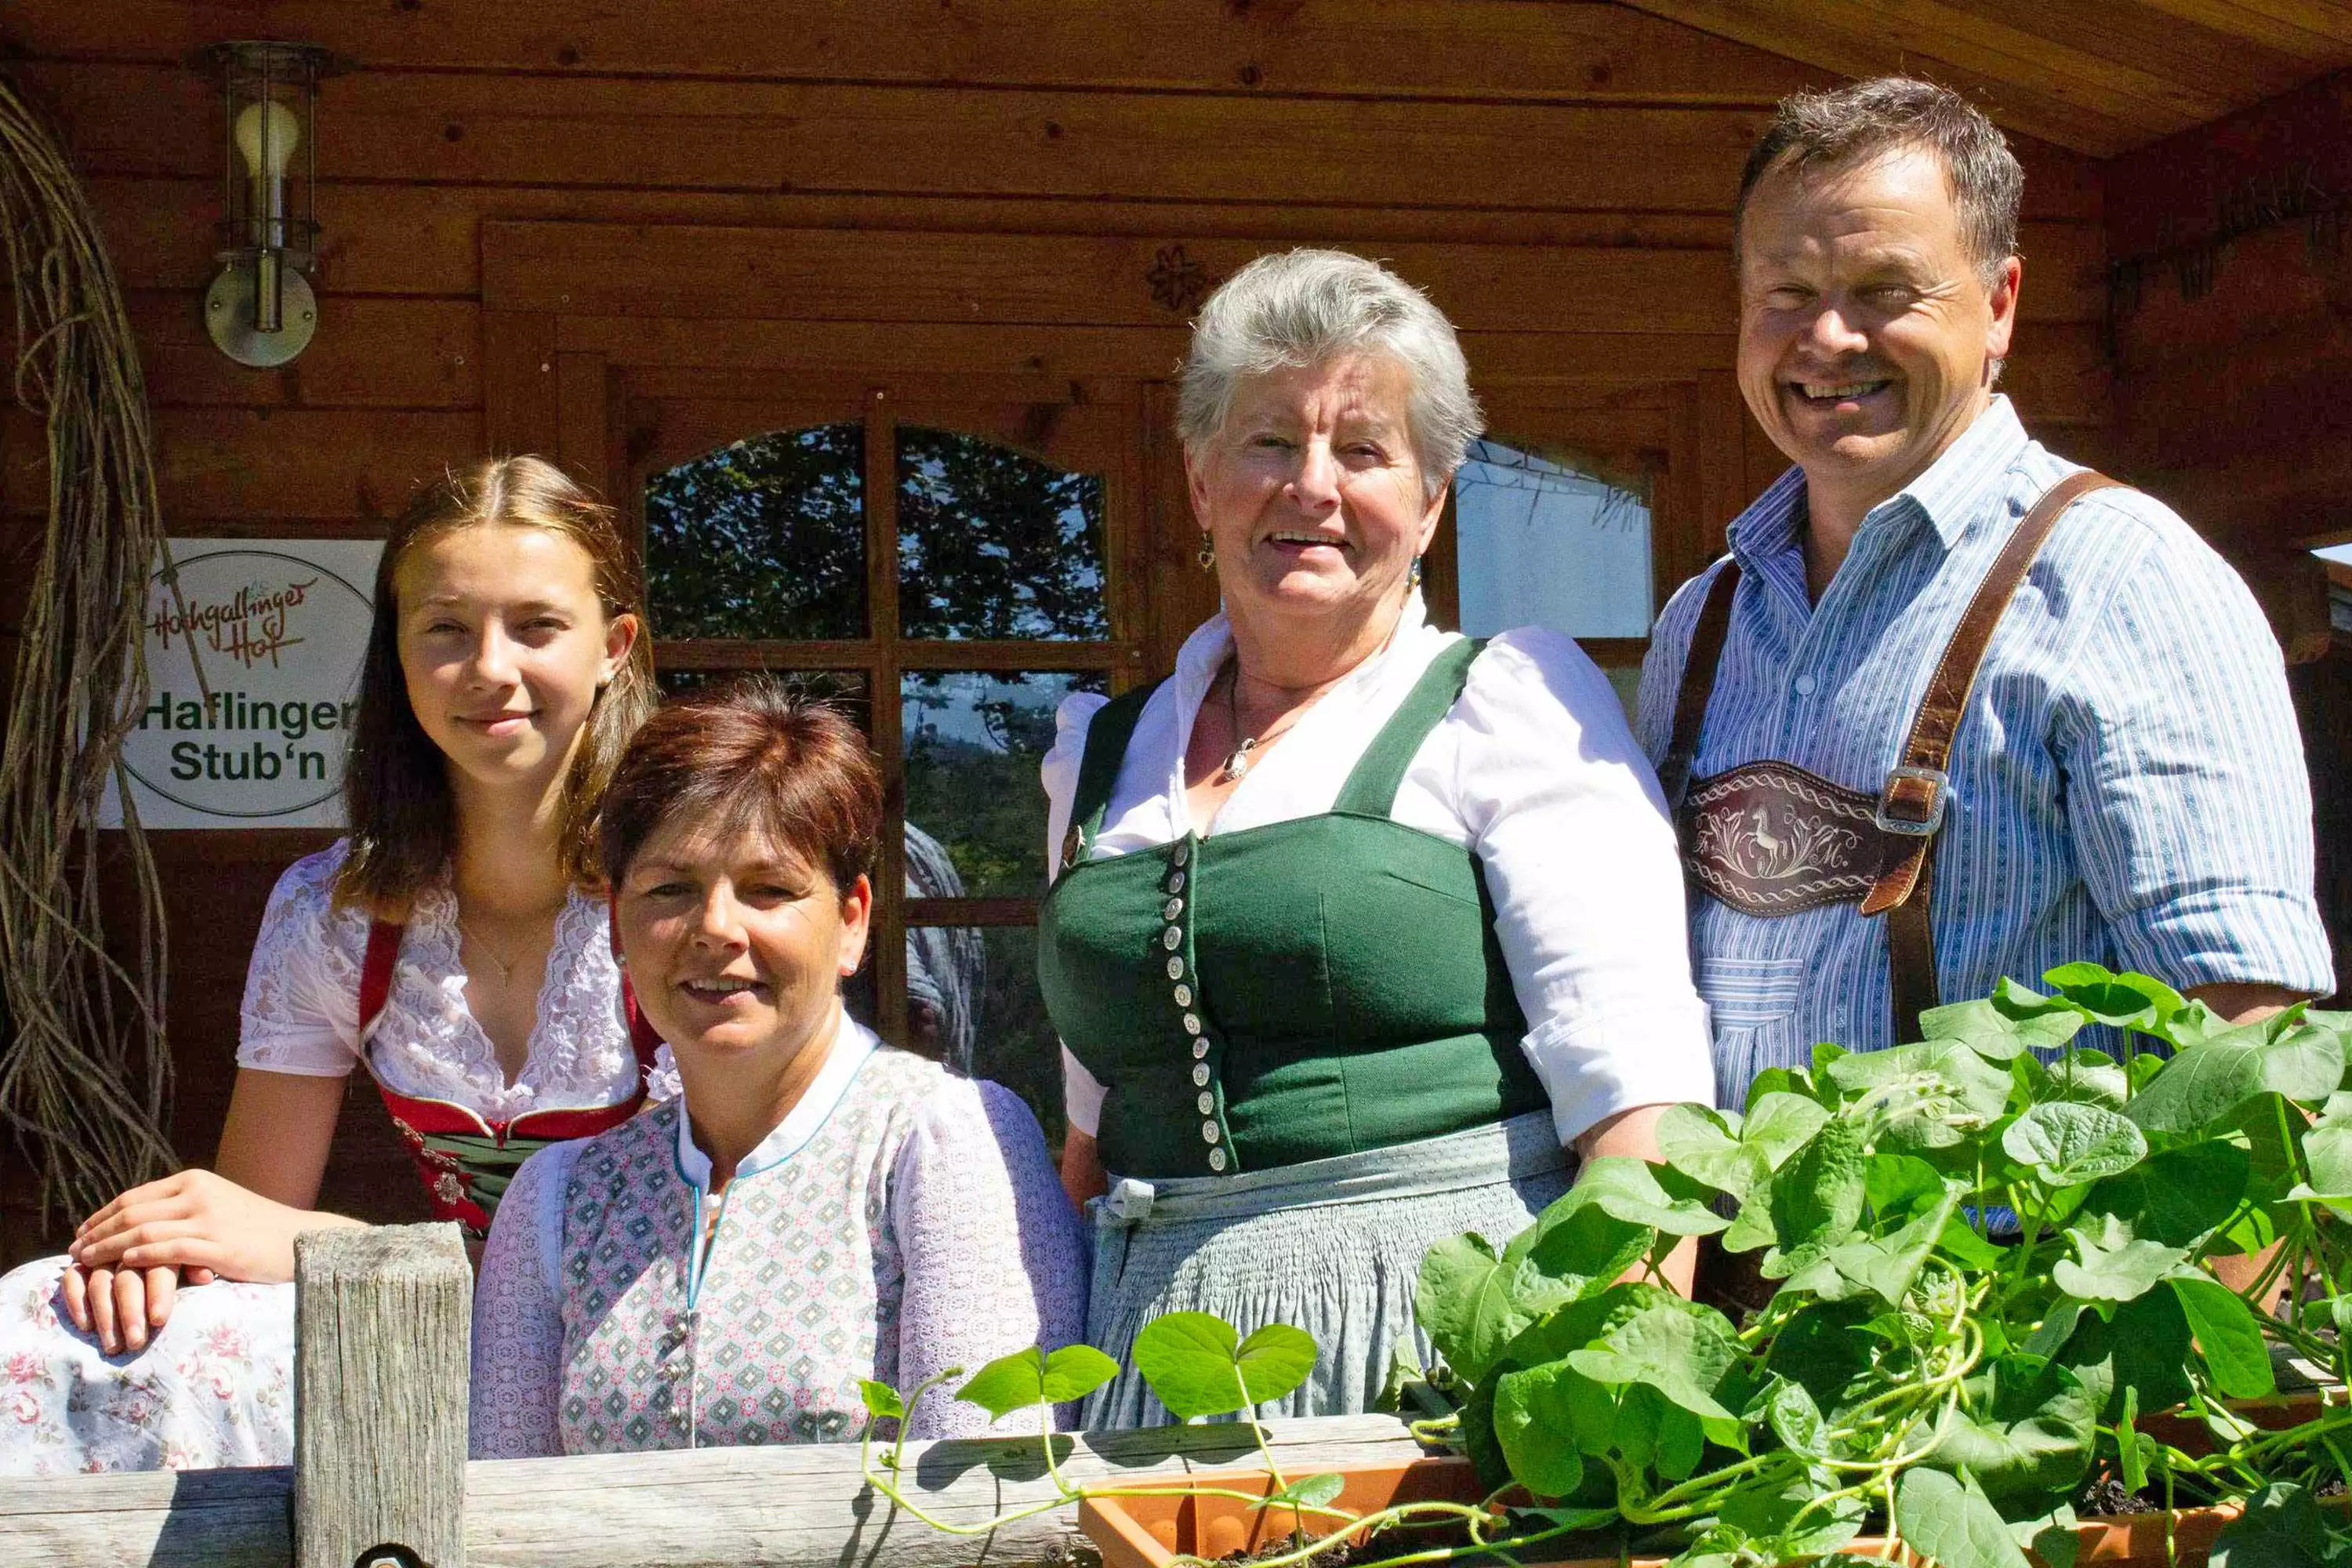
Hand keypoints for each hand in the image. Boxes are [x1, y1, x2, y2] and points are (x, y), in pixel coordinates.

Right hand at [58, 1260, 214, 1353]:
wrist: (153, 1248)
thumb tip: (206, 1276)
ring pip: (99, 1281)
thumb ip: (198, 1266)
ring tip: (113, 1347)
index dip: (159, 1292)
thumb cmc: (189, 1260)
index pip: (159, 1265)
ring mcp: (104, 1252)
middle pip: (127, 1276)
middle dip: (131, 1311)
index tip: (159, 1320)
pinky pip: (72, 1278)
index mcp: (164, 1241)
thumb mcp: (198, 1261)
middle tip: (136, 1343)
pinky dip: (76, 1300)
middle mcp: (131, 1246)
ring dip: (105, 1315)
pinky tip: (85, 1326)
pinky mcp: (81, 1261)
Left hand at [70, 1168, 326, 1289]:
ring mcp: (208, 1219)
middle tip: (73, 1250)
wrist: (300, 1240)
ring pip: (142, 1232)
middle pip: (132, 1212)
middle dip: (96, 1233)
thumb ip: (184, 1208)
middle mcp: (198, 1193)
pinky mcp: (217, 1246)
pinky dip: (137, 1258)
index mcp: (195, 1180)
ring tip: (85, 1262)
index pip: (134, 1196)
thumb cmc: (258, 1229)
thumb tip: (142, 1222)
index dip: (102, 1215)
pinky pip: (166, 1251)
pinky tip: (120, 1267)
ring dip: (107, 1249)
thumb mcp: (219, 1205)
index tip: (81, 1231)